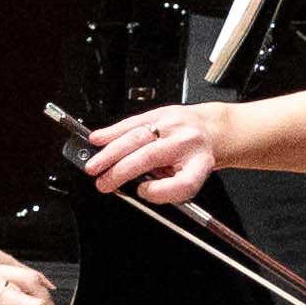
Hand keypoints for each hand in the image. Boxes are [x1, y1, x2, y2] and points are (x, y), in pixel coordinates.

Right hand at [77, 103, 231, 206]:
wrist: (211, 129)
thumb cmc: (196, 158)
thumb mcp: (190, 178)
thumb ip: (168, 187)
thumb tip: (139, 188)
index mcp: (200, 163)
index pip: (184, 182)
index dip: (160, 191)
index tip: (142, 192)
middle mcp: (187, 142)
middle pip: (150, 156)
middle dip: (121, 171)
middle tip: (102, 183)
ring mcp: (173, 124)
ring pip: (136, 137)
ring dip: (110, 153)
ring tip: (94, 165)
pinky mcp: (160, 112)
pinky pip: (132, 122)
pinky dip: (112, 132)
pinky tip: (98, 139)